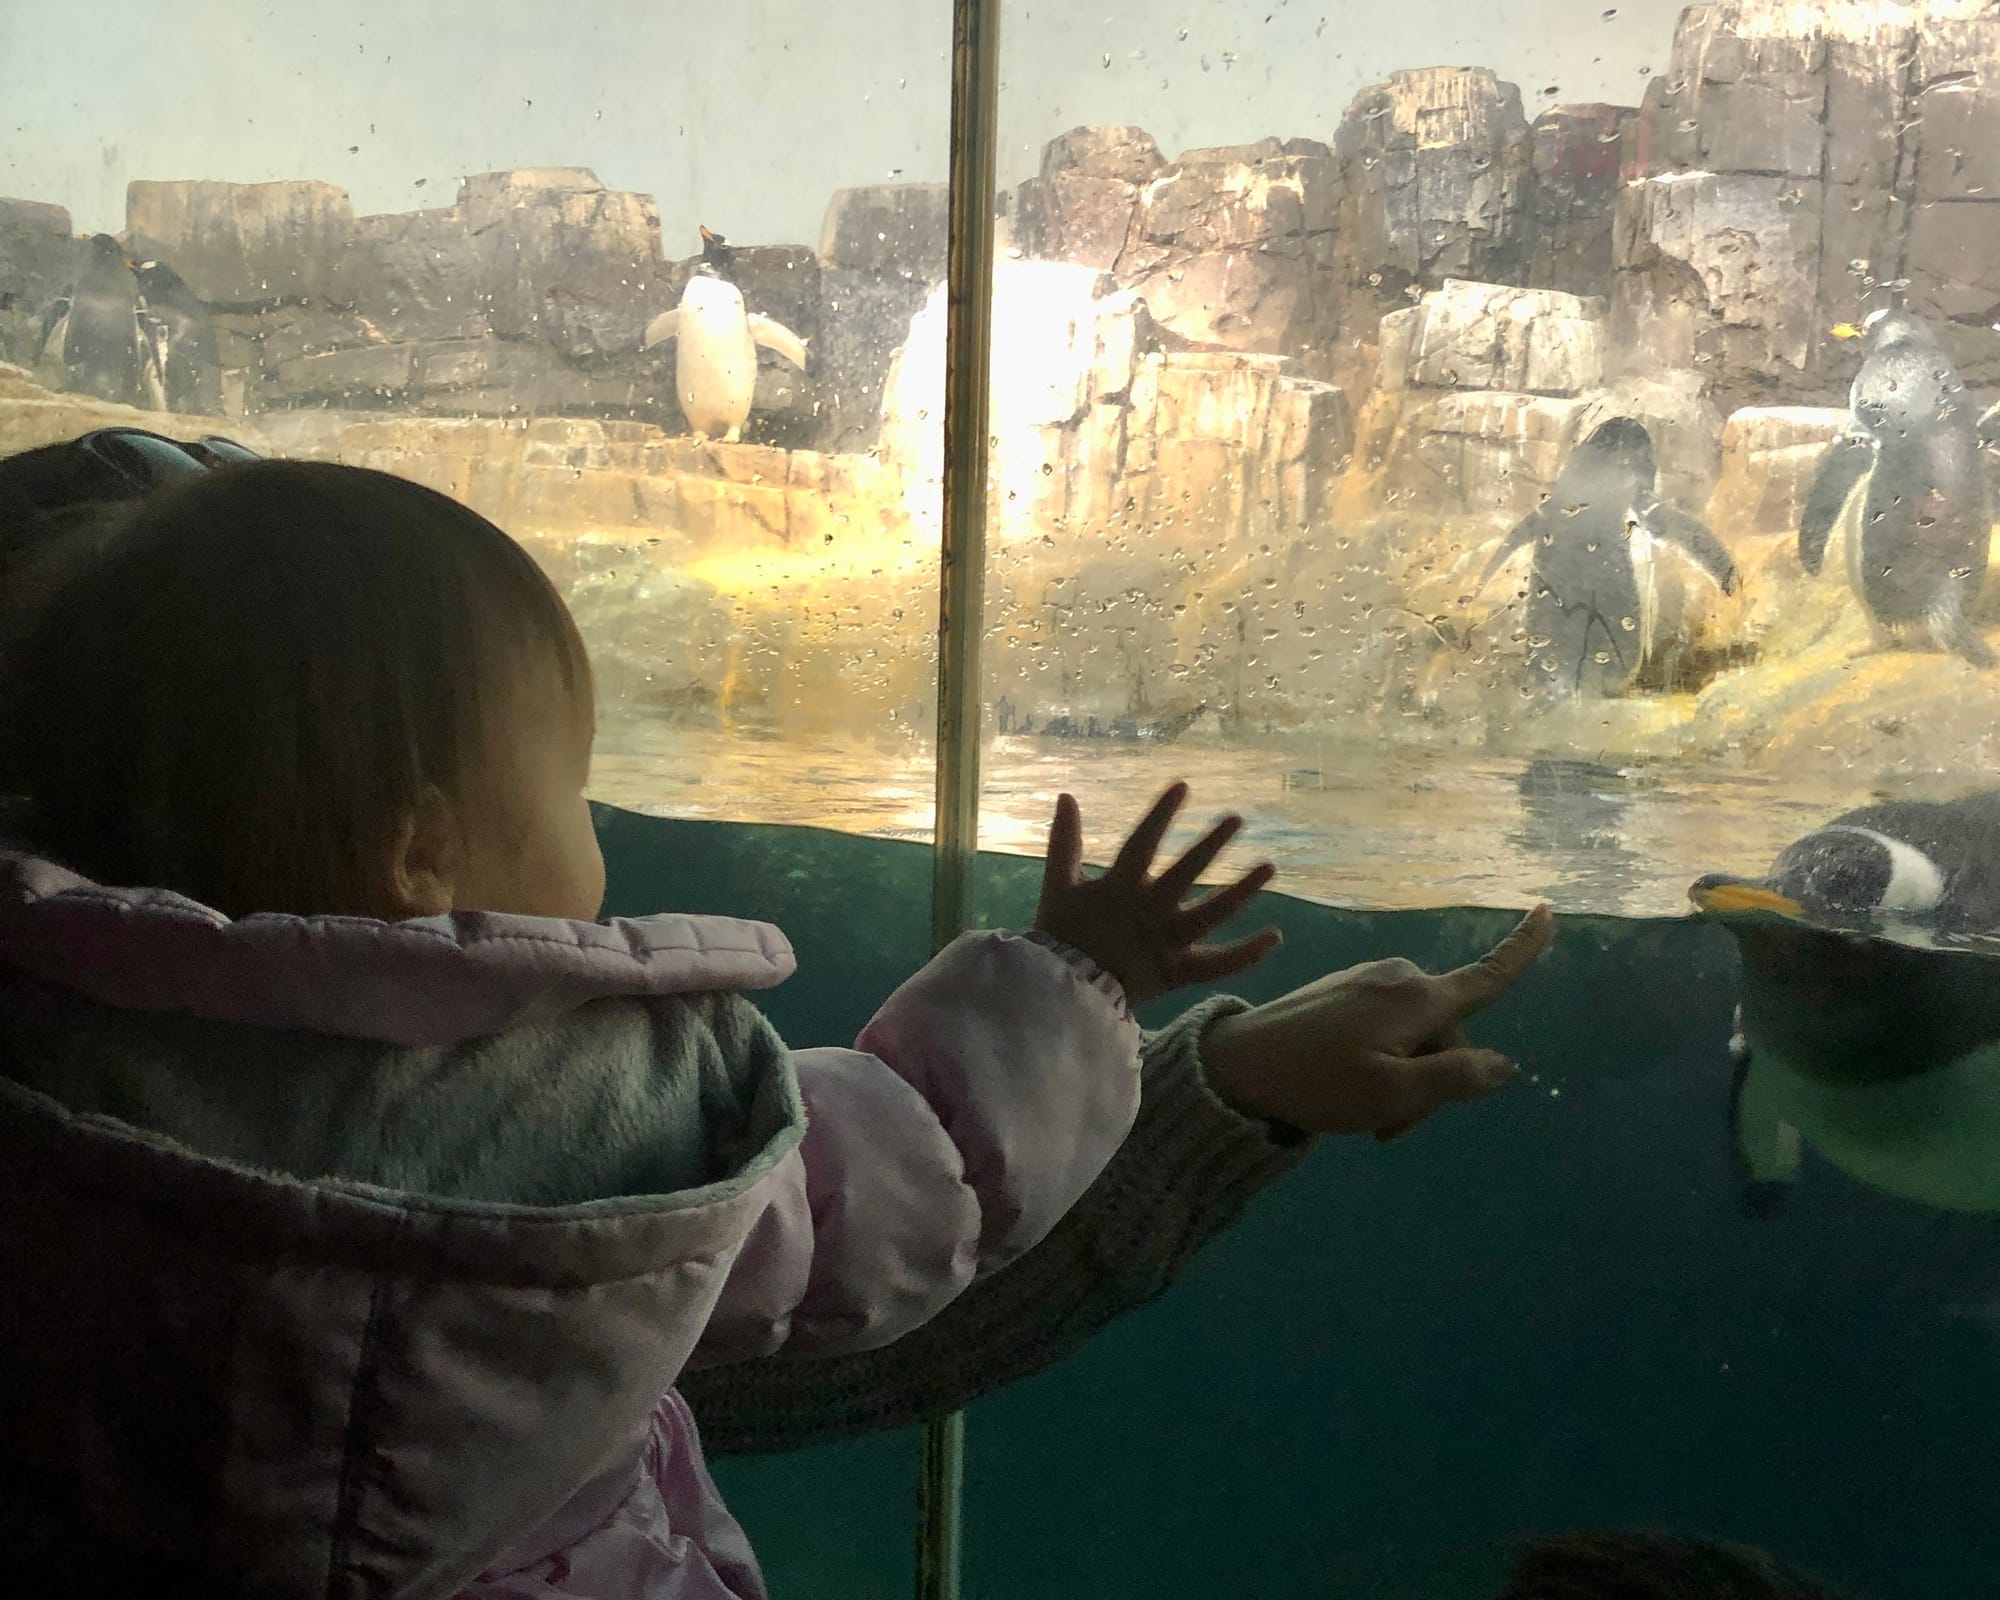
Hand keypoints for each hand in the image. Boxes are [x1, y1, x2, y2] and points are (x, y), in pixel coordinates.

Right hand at [1035, 782, 1280, 1006]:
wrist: (1064, 993)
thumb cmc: (1061, 936)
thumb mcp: (1058, 886)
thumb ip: (1064, 842)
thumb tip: (1067, 796)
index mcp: (1120, 887)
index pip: (1144, 842)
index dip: (1161, 814)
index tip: (1183, 787)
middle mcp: (1150, 910)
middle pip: (1186, 872)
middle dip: (1212, 844)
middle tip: (1237, 819)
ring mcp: (1168, 941)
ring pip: (1211, 913)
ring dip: (1242, 889)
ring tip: (1269, 867)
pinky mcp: (1180, 972)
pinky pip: (1218, 964)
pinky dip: (1247, 953)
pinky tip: (1275, 936)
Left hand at [1199, 905, 1553, 1138]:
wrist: (1237, 1064)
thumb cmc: (1317, 1082)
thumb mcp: (1394, 1094)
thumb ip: (1456, 1078)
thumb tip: (1504, 1065)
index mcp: (1418, 998)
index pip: (1487, 976)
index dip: (1523, 949)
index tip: (1549, 912)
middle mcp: (1398, 977)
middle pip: (1447, 1033)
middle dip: (1434, 1079)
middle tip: (1389, 1129)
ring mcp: (1366, 982)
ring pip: (1414, 1037)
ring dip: (1403, 1078)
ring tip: (1361, 1115)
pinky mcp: (1341, 992)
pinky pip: (1383, 1030)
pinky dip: (1379, 1062)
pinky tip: (1344, 1089)